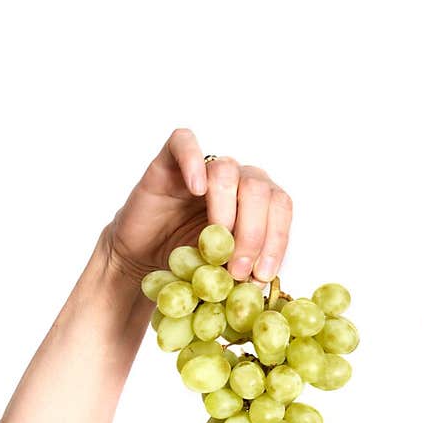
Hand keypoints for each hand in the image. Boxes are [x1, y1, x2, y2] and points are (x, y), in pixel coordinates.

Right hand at [100, 127, 293, 287]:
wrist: (144, 257)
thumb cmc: (188, 261)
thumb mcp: (223, 270)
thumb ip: (244, 268)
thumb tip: (262, 280)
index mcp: (256, 201)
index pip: (279, 207)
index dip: (276, 240)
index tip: (262, 274)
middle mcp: (236, 178)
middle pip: (259, 189)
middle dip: (253, 234)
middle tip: (236, 269)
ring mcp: (204, 167)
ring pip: (227, 170)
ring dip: (226, 211)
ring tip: (214, 245)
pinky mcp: (169, 161)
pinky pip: (184, 143)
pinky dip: (192, 162)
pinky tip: (196, 190)